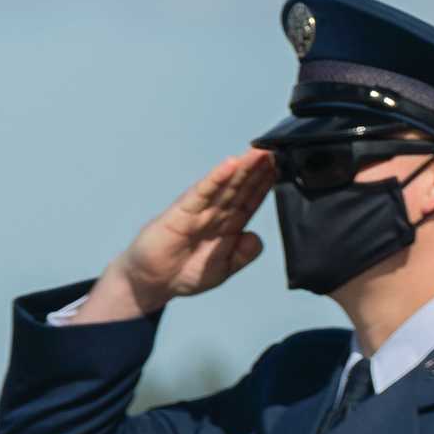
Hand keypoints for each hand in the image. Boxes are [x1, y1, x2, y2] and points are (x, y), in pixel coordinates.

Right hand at [75, 149, 276, 322]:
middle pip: (240, 188)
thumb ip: (242, 255)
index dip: (265, 185)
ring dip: (241, 169)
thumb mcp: (223, 269)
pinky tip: (229, 166)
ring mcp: (198, 211)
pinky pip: (201, 194)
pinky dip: (215, 179)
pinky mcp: (180, 213)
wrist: (152, 283)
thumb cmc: (185, 272)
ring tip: (258, 152)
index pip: (250, 200)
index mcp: (227, 226)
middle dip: (257, 170)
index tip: (281, 168)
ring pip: (225, 186)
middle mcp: (214, 214)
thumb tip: (257, 237)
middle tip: (275, 150)